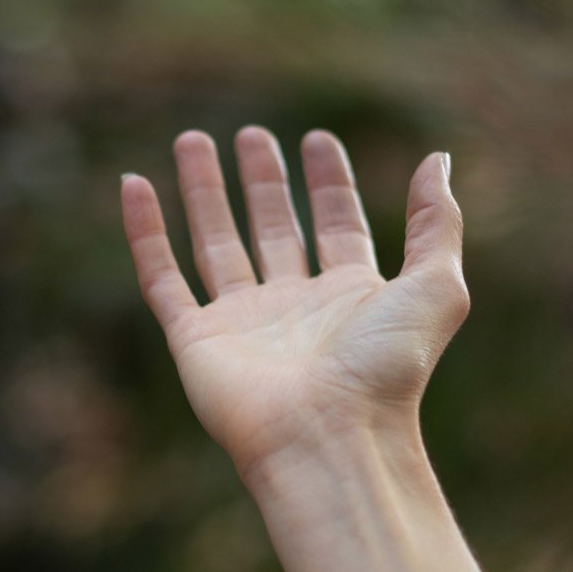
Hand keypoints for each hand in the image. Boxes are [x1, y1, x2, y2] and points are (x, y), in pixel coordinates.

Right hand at [121, 127, 466, 479]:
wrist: (328, 437)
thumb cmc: (386, 371)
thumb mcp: (436, 286)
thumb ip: (436, 222)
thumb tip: (439, 159)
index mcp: (349, 297)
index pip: (335, 226)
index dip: (328, 184)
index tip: (318, 140)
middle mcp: (294, 308)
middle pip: (273, 229)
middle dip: (263, 181)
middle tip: (251, 135)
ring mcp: (241, 323)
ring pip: (215, 244)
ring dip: (203, 192)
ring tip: (190, 140)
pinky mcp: (195, 340)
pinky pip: (162, 276)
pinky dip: (144, 232)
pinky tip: (134, 185)